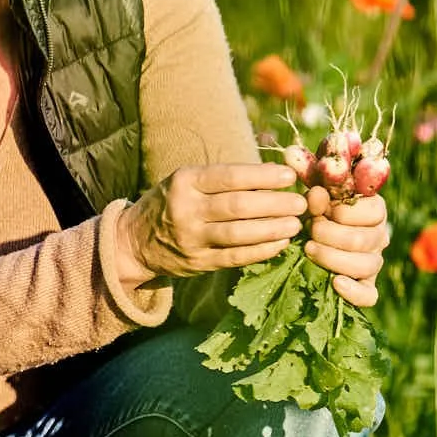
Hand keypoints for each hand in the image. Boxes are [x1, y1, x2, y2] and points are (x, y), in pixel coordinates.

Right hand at [118, 163, 302, 282]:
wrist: (134, 241)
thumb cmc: (173, 201)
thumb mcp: (188, 180)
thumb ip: (225, 178)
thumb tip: (276, 174)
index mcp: (185, 181)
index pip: (229, 177)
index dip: (262, 177)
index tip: (289, 177)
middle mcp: (186, 209)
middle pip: (237, 206)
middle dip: (275, 205)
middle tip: (302, 204)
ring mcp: (191, 239)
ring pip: (238, 234)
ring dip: (272, 230)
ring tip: (296, 225)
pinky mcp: (197, 263)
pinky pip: (234, 257)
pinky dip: (260, 251)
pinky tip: (280, 244)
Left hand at [304, 191, 388, 308]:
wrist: (311, 234)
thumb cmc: (316, 210)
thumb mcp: (315, 199)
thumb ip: (317, 197)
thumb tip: (318, 196)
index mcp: (376, 211)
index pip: (374, 212)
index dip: (344, 212)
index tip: (321, 209)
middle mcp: (380, 237)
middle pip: (364, 240)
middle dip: (330, 234)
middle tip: (310, 230)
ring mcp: (374, 263)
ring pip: (366, 266)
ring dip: (333, 258)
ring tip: (310, 249)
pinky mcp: (365, 286)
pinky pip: (369, 296)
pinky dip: (354, 291)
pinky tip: (335, 283)